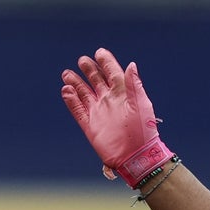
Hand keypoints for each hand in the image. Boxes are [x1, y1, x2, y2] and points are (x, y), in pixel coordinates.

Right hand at [61, 48, 173, 187]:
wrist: (136, 157)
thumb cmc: (143, 132)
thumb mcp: (141, 105)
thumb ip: (134, 85)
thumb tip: (131, 65)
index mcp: (124, 94)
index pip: (113, 73)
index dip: (106, 62)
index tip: (99, 52)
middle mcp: (110, 101)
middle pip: (96, 80)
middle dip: (89, 70)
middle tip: (82, 60)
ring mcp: (99, 113)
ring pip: (84, 93)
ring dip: (76, 83)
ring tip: (67, 73)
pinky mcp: (90, 125)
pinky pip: (78, 110)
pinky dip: (71, 101)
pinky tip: (66, 90)